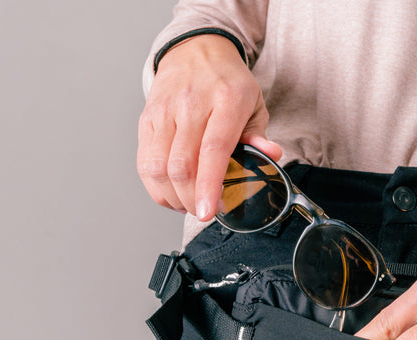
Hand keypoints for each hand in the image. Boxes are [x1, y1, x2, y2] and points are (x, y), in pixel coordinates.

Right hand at [137, 34, 282, 220]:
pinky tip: (172, 193)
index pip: (214, 150)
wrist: (196, 51)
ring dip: (172, 196)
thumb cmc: (228, 84)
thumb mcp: (254, 104)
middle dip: (191, 199)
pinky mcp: (147, 119)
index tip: (208, 212)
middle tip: (205, 210)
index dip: (208, 185)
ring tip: (188, 204)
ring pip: (158, 167)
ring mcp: (165, 111)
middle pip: (182, 165)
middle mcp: (192, 104)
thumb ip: (260, 135)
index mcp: (227, 101)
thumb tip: (271, 156)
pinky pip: (144, 162)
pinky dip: (156, 187)